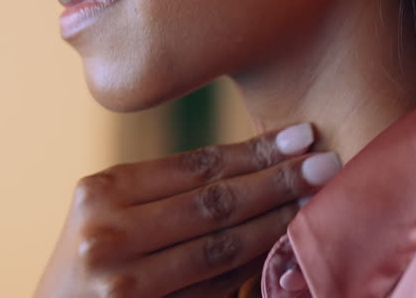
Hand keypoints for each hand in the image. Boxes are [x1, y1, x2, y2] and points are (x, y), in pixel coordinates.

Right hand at [33, 123, 340, 297]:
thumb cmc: (88, 260)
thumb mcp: (106, 212)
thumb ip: (163, 191)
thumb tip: (256, 163)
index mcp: (102, 192)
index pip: (195, 165)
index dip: (255, 150)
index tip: (303, 133)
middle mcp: (109, 235)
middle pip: (214, 203)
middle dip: (278, 182)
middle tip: (328, 162)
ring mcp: (126, 285)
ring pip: (223, 249)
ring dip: (277, 224)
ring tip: (318, 202)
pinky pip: (216, 288)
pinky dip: (254, 266)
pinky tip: (285, 246)